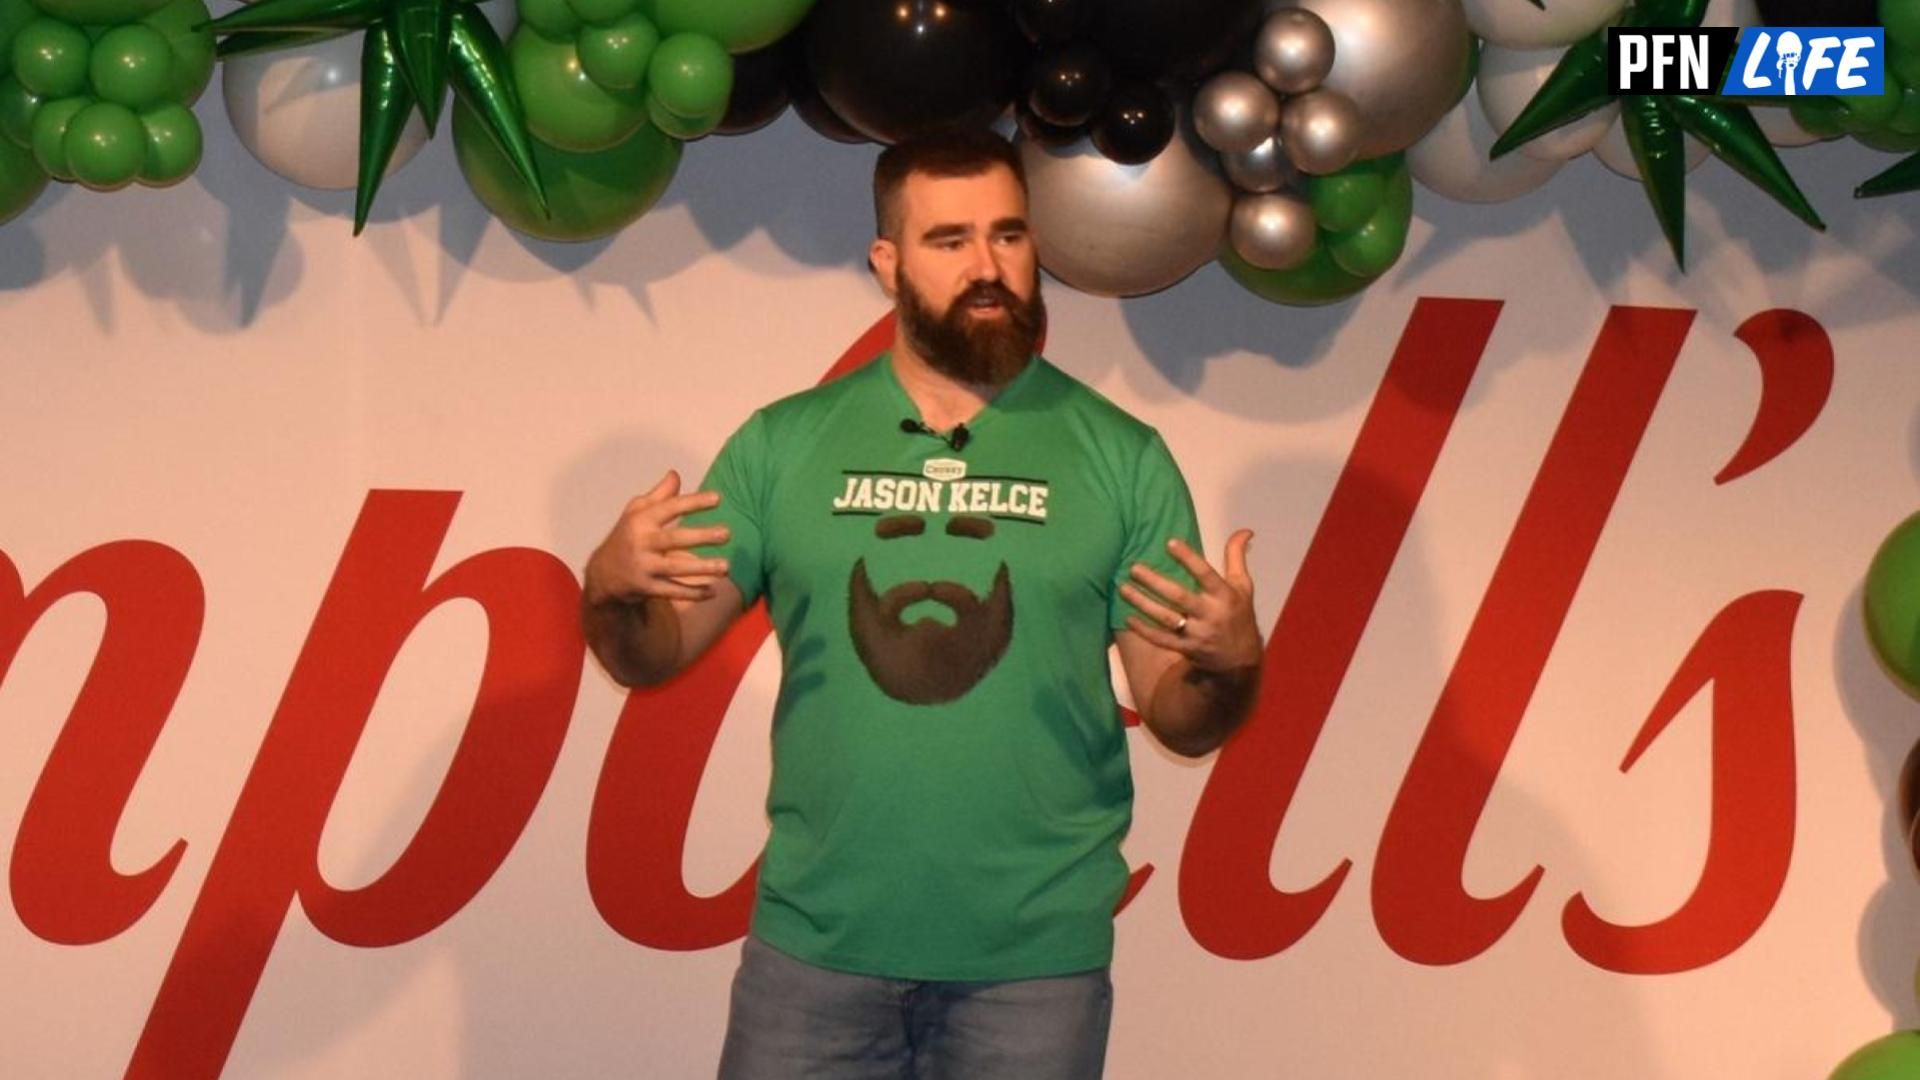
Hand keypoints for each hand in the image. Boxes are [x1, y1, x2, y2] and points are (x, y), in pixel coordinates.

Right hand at [583, 470, 731, 605]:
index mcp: (641, 520)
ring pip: (675, 568)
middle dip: (701, 536)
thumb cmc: (627, 536)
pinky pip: (672, 591)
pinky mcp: (645, 588)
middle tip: (727, 533)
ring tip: (726, 566)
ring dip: (702, 568)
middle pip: (674, 538)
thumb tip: (676, 474)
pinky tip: (713, 591)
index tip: (718, 498)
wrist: (603, 574)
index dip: (693, 502)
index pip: (670, 508)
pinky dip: (692, 593)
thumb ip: (659, 495)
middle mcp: (640, 542)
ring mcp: (643, 566)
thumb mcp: (636, 512)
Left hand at [1119, 530, 1260, 672]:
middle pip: (1179, 597)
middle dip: (1155, 582)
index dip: (1188, 558)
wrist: (1240, 659)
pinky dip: (1144, 630)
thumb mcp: (1243, 586)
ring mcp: (1198, 634)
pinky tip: (1128, 618)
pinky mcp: (1187, 649)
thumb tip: (1245, 530)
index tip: (1170, 542)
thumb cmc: (1238, 615)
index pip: (1205, 574)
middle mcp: (1211, 614)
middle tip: (1134, 568)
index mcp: (1224, 595)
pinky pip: (1162, 640)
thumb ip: (1236, 557)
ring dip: (1143, 604)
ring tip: (1123, 588)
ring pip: (1166, 618)